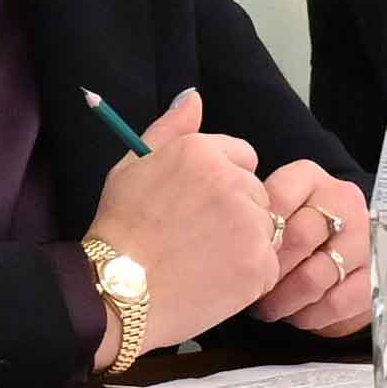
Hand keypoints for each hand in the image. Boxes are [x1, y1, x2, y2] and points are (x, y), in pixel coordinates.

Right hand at [86, 85, 286, 350]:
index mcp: (201, 151)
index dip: (223, 184)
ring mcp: (249, 223)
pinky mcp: (260, 263)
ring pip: (266, 228)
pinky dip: (248, 276)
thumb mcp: (133, 166)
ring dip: (245, 244)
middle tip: (198, 238)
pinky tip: (215, 281)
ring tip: (204, 261)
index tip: (200, 207)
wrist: (117, 291)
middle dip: (238, 212)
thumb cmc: (120, 229)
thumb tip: (193, 96)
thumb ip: (169, 128)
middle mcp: (231, 180)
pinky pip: (268, 265)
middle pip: (258, 193)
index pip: (244, 158)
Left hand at [251, 159, 383, 341]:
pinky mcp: (373, 276)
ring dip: (285, 300)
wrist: (340, 255)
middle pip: (299, 238)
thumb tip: (219, 232)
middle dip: (269, 272)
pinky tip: (297, 315)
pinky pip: (336, 303)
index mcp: (310, 179)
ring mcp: (364, 239)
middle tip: (250, 288)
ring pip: (315, 276)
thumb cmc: (291, 236)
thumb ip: (250, 213)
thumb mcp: (270, 213)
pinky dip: (310, 316)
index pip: (278, 198)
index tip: (239, 254)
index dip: (255, 233)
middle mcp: (343, 202)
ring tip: (268, 307)